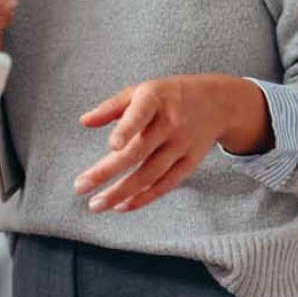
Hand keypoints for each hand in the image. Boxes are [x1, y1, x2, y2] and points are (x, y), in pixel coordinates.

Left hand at [74, 74, 270, 212]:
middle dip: (107, 172)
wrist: (217, 102)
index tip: (112, 146)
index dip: (126, 130)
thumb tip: (84, 121)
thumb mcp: (141, 91)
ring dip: (121, 192)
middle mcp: (170, 123)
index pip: (140, 115)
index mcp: (155, 99)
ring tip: (96, 204)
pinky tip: (121, 206)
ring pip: (149, 174)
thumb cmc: (168, 96)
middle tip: (80, 187)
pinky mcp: (190, 162)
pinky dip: (143, 197)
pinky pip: (165, 184)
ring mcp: (182, 145)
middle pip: (137, 152)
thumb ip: (111, 107)